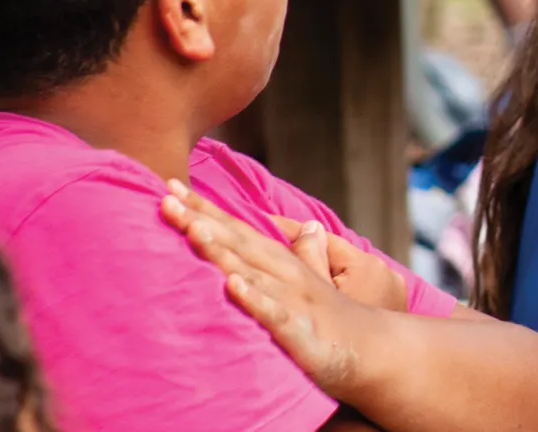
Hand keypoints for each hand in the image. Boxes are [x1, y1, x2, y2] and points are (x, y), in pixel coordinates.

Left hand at [159, 180, 389, 397]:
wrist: (371, 351)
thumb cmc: (332, 317)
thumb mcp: (313, 279)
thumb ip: (304, 252)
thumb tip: (309, 226)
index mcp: (280, 262)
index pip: (237, 229)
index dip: (205, 209)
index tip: (171, 186)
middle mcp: (284, 275)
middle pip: (237, 243)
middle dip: (201, 220)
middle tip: (167, 198)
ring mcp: (293, 301)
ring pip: (251, 272)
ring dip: (222, 251)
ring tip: (193, 230)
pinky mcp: (301, 334)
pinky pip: (274, 314)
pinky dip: (254, 299)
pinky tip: (234, 285)